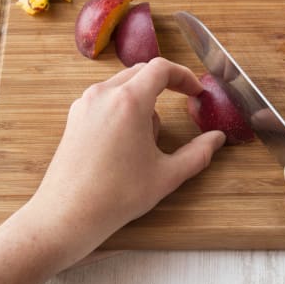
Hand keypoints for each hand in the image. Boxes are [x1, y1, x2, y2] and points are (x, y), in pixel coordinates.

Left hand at [22, 58, 225, 268]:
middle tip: (180, 105)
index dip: (184, 76)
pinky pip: (105, 98)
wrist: (67, 215)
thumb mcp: (166, 176)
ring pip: (123, 85)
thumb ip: (198, 154)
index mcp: (129, 102)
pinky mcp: (74, 117)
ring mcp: (85, 104)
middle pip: (141, 72)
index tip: (195, 91)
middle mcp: (103, 94)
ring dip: (142, 99)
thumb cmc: (115, 196)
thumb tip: (217, 139)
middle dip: (164, 86)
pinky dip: (122, 108)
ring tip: (148, 138)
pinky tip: (126, 142)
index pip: (161, 69)